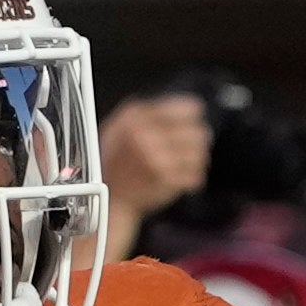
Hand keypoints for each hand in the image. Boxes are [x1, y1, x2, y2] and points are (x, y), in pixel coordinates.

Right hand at [98, 84, 212, 238]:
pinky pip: (196, 175)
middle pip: (197, 132)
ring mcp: (156, 159)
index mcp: (136, 117)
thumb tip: (182, 107)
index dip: (194, 118)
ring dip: (196, 160)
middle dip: (198, 140)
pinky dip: (192, 177)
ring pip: (199, 154)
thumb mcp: (119, 127)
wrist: (106, 198)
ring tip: (184, 163)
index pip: (187, 109)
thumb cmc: (114, 164)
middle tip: (190, 146)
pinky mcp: (165, 180)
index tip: (194, 123)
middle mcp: (146, 135)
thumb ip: (147, 114)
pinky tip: (181, 178)